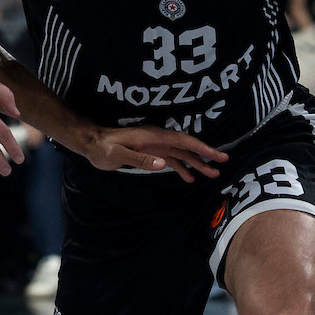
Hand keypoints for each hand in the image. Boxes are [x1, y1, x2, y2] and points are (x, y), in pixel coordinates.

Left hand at [82, 125, 228, 182]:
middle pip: (185, 145)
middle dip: (204, 154)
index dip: (200, 146)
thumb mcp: (117, 155)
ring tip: (212, 174)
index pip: (181, 140)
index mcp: (152, 136)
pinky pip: (170, 158)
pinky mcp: (150, 152)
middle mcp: (156, 138)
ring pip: (180, 153)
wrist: (91, 143)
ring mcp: (154, 145)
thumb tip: (164, 163)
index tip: (216, 154)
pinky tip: (189, 178)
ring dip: (196, 162)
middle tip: (223, 163)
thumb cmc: (102, 148)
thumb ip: (140, 159)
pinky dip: (181, 167)